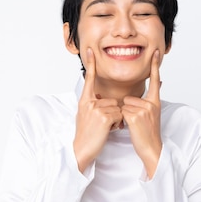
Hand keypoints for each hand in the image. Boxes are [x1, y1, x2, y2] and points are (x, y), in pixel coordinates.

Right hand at [73, 48, 123, 172]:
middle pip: (113, 100)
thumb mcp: (85, 116)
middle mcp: (89, 102)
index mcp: (84, 100)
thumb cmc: (85, 135)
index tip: (90, 51)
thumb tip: (102, 99)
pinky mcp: (104, 117)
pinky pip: (120, 116)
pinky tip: (107, 131)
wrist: (80, 150)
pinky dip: (117, 125)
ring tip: (104, 129)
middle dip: (113, 113)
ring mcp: (96, 109)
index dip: (91, 65)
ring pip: (118, 109)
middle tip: (102, 125)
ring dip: (116, 120)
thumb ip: (93, 105)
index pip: (89, 80)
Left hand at [122, 50, 162, 177]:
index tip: (155, 52)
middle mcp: (151, 104)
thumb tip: (160, 82)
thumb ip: (153, 98)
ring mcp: (144, 110)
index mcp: (155, 101)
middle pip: (129, 98)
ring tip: (134, 126)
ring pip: (124, 105)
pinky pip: (121, 112)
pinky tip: (131, 128)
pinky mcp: (135, 116)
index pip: (154, 80)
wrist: (151, 149)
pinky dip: (122, 121)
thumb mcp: (154, 113)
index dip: (154, 66)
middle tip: (137, 123)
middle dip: (127, 110)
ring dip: (124, 116)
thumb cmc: (149, 133)